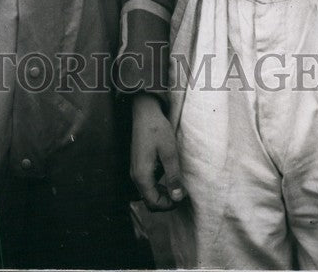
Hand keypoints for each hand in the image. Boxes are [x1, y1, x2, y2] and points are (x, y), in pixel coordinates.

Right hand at [130, 93, 185, 210]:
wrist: (144, 112)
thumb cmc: (157, 130)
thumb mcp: (169, 153)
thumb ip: (173, 176)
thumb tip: (177, 197)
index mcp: (142, 175)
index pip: (153, 203)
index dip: (169, 205)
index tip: (182, 196)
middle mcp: (136, 176)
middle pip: (149, 201)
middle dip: (165, 202)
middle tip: (181, 192)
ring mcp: (136, 170)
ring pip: (148, 193)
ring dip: (162, 194)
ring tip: (177, 184)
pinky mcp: (138, 165)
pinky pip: (147, 184)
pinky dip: (158, 186)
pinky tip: (168, 175)